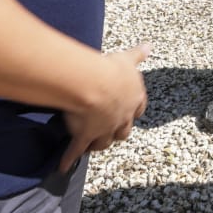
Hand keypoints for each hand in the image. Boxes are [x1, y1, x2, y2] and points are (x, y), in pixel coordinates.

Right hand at [60, 42, 148, 171]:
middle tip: (111, 132)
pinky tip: (63, 167)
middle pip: (123, 131)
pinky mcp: (85, 136)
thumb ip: (137, 55)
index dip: (134, 111)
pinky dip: (69, 159)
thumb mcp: (126, 59)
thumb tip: (149, 45)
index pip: (138, 109)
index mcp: (133, 99)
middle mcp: (122, 117)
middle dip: (117, 132)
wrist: (96, 85)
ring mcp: (104, 129)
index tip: (132, 112)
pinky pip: (76, 150)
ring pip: (103, 142)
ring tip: (92, 146)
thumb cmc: (111, 69)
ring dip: (98, 144)